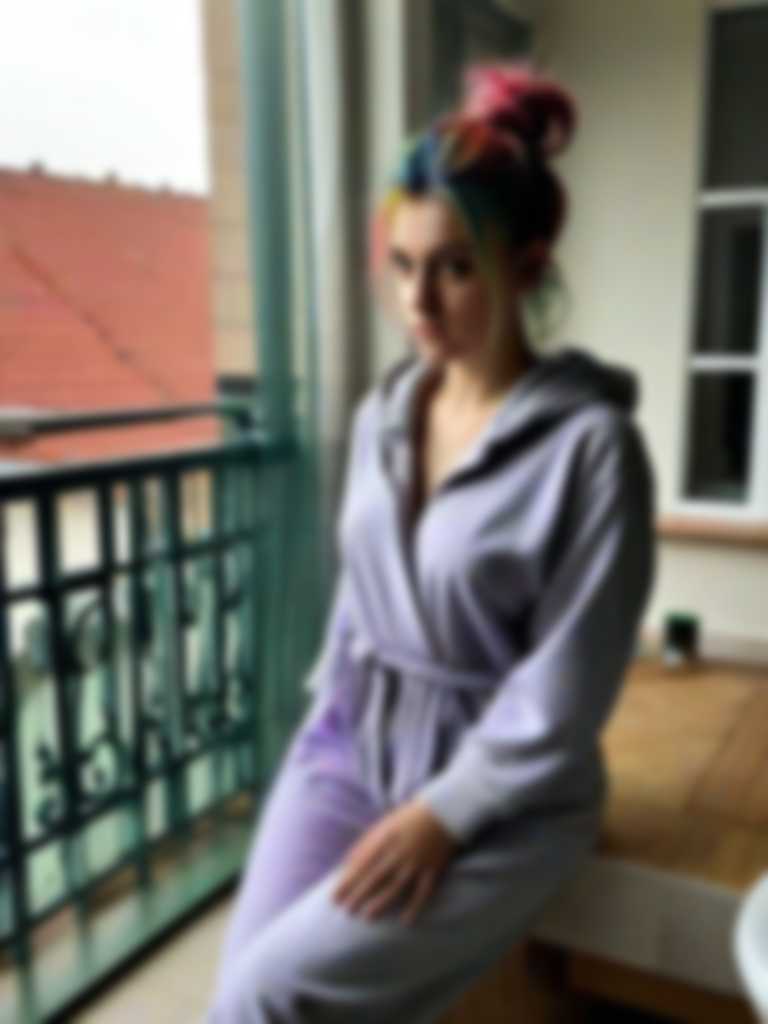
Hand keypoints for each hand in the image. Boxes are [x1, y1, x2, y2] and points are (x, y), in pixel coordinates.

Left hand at [332, 796, 458, 925]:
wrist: (443, 813)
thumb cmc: (407, 821)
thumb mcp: (382, 827)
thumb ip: (364, 846)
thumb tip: (345, 866)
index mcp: (385, 840)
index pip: (362, 864)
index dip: (347, 882)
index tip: (334, 897)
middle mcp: (399, 852)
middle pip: (376, 877)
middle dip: (359, 895)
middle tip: (346, 911)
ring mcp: (416, 862)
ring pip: (396, 886)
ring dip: (381, 902)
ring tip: (367, 918)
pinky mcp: (433, 870)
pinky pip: (423, 891)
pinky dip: (415, 906)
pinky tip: (406, 921)